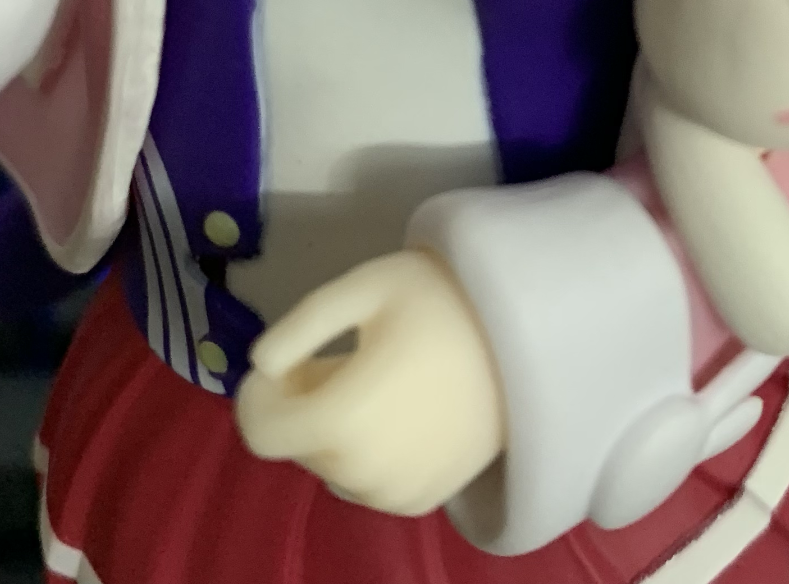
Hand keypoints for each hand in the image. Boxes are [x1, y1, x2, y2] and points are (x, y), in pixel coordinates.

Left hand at [234, 248, 505, 516]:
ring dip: (332, 433)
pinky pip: (369, 485)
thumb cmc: (443, 300)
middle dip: (300, 405)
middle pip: (298, 447)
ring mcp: (398, 493)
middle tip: (332, 357)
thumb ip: (301, 325)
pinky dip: (366, 455)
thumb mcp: (364, 287)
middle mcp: (364, 469)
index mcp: (343, 416)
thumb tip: (261, 363)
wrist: (532, 335)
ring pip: (332, 469)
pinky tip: (395, 411)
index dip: (257, 395)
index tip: (282, 361)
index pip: (260, 431)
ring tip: (369, 381)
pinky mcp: (427, 501)